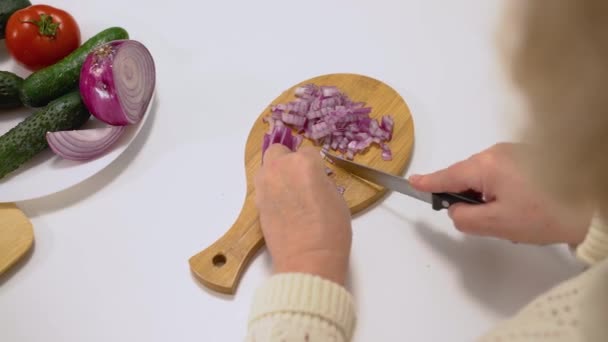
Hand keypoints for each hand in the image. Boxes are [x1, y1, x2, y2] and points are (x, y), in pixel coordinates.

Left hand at [254, 144, 351, 284]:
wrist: (308, 259)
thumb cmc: (331, 230)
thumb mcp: (336, 198)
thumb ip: (321, 181)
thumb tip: (313, 180)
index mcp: (305, 162)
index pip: (308, 152)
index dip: (315, 165)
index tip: (318, 178)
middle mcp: (281, 167)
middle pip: (279, 152)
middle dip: (288, 161)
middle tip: (300, 179)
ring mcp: (265, 185)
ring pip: (267, 168)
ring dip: (276, 174)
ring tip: (290, 193)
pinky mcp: (257, 202)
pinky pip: (264, 188)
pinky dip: (271, 191)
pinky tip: (283, 206)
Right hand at [409, 143, 591, 244]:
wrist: (590, 209)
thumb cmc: (544, 215)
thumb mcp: (497, 224)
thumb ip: (464, 218)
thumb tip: (454, 210)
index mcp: (487, 165)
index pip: (449, 175)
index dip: (429, 182)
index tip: (412, 183)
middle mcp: (498, 152)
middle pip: (467, 176)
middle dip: (470, 198)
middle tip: (487, 222)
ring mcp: (515, 152)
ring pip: (486, 176)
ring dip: (489, 197)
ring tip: (512, 218)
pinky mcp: (529, 157)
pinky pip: (503, 173)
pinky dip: (504, 190)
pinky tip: (522, 207)